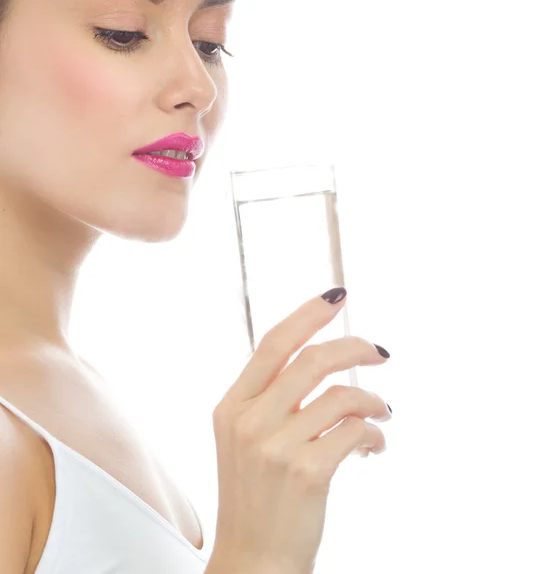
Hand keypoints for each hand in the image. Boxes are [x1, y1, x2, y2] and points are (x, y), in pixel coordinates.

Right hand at [211, 288, 390, 573]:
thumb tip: (315, 358)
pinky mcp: (306, 473)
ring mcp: (275, 447)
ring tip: (381, 412)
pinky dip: (374, 434)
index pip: (273, 343)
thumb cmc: (256, 496)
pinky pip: (355, 432)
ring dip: (372, 400)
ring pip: (341, 396)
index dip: (308, 315)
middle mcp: (248, 420)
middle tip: (381, 352)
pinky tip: (374, 446)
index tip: (337, 297)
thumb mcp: (245, 438)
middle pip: (312, 360)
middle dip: (355, 347)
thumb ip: (270, 397)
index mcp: (232, 406)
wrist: (253, 561)